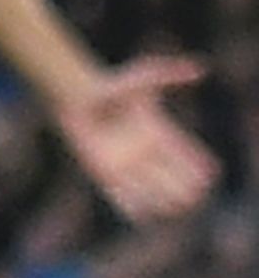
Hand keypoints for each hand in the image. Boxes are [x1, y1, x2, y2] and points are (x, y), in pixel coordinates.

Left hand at [54, 54, 219, 221]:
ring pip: (161, 201)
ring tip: (158, 192)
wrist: (76, 96)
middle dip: (185, 191)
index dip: (200, 170)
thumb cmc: (111, 85)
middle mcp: (152, 159)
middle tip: (176, 182)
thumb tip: (200, 68)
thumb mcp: (141, 76)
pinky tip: (134, 202)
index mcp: (166, 140)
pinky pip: (128, 206)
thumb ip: (167, 72)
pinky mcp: (108, 178)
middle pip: (184, 190)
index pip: (197, 166)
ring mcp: (132, 170)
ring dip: (163, 201)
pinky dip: (135, 209)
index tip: (194, 163)